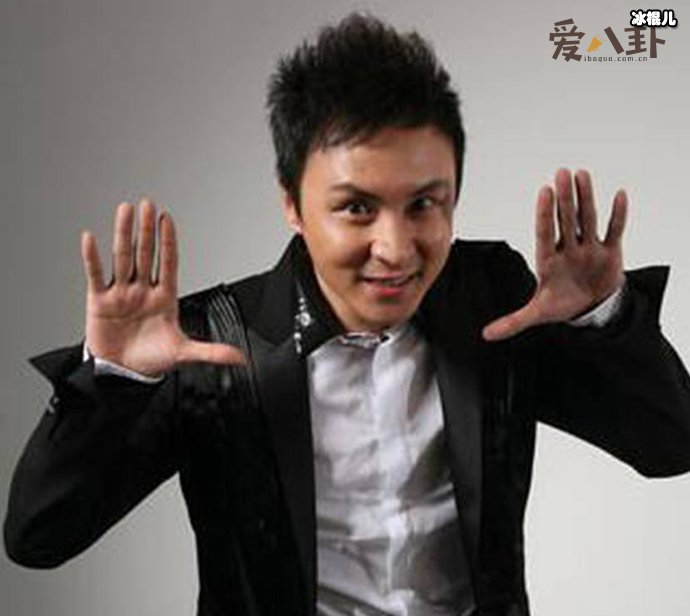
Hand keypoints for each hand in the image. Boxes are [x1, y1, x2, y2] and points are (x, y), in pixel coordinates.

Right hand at [82, 200, 244, 376]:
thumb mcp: (184, 353)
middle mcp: (143, 290)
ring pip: (123, 258)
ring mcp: (122, 294)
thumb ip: (211, 352)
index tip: (168, 220)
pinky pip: (96, 276)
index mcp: (164, 298)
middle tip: (149, 205)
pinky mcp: (100, 302)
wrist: (122, 375)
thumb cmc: (152, 360)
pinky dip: (92, 258)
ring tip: (126, 210)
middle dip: (147, 231)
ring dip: (124, 234)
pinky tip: (90, 239)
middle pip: (145, 254)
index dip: (168, 242)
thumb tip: (239, 357)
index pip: (168, 263)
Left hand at [482, 168, 626, 341]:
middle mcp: (568, 249)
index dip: (545, 214)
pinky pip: (615, 230)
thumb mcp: (537, 313)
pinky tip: (619, 194)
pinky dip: (618, 215)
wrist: (590, 308)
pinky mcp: (610, 252)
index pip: (545, 233)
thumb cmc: (561, 304)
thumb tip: (485, 335)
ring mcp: (589, 248)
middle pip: (566, 220)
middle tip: (561, 173)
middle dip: (565, 198)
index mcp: (548, 260)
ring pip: (588, 219)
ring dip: (586, 197)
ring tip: (581, 174)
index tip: (544, 192)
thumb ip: (513, 322)